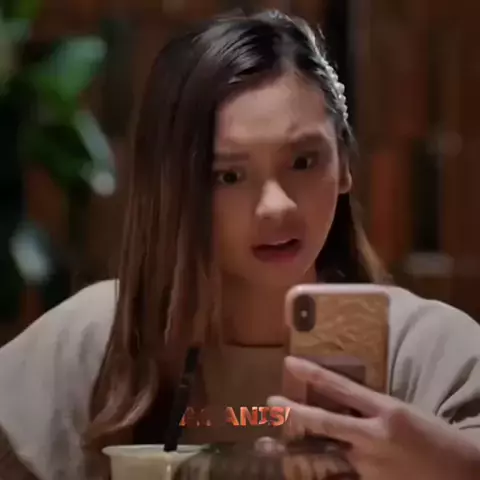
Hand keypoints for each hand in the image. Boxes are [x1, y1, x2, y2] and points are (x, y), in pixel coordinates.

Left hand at [268, 356, 479, 479]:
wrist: (466, 475)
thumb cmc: (437, 438)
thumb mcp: (404, 413)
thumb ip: (372, 408)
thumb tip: (343, 400)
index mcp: (386, 411)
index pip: (340, 386)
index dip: (311, 373)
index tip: (289, 363)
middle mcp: (374, 437)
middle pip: (324, 421)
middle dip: (293, 412)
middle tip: (270, 403)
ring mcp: (372, 466)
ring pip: (327, 455)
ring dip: (300, 450)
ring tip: (272, 446)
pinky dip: (322, 475)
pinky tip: (304, 472)